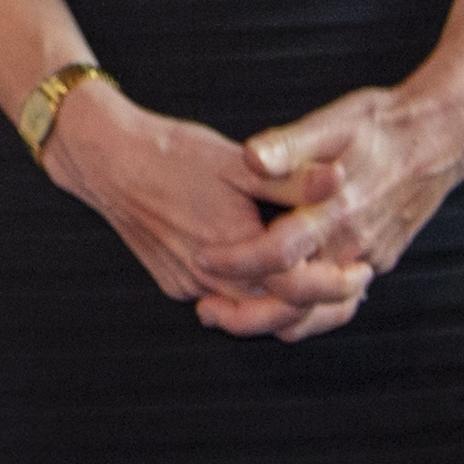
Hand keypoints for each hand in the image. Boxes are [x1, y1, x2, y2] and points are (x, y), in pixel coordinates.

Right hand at [38, 81, 373, 340]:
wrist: (105, 157)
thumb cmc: (170, 152)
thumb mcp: (237, 161)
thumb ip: (292, 180)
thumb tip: (340, 181)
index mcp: (232, 246)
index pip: (297, 289)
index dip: (334, 286)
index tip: (359, 274)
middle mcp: (208, 276)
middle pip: (276, 310)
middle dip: (315, 299)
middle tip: (347, 281)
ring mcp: (187, 284)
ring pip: (247, 309)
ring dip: (281, 298)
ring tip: (312, 275)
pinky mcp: (172, 283)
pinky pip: (218, 297)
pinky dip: (245, 290)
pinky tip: (260, 266)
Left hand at [197, 81, 463, 339]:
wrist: (443, 137)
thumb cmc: (383, 124)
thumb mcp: (333, 122)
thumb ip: (290, 145)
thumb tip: (251, 157)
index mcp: (338, 210)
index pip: (281, 254)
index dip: (238, 261)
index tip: (204, 259)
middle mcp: (355, 243)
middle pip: (298, 301)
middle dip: (248, 312)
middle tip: (206, 310)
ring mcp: (370, 257)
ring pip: (320, 312)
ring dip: (274, 321)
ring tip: (229, 316)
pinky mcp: (378, 260)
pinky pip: (339, 303)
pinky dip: (306, 313)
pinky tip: (276, 305)